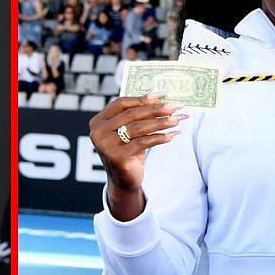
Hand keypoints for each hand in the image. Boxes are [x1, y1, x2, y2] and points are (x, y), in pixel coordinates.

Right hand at [88, 93, 186, 215]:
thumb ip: (137, 116)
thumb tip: (161, 98)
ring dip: (160, 123)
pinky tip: (171, 136)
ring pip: (138, 128)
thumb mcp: (129, 132)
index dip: (142, 98)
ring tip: (177, 120)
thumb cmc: (128, 151)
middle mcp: (98, 132)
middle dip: (156, 109)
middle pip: (131, 115)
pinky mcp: (117, 157)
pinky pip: (142, 143)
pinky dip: (159, 138)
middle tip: (175, 107)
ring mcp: (105, 145)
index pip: (121, 103)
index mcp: (98, 121)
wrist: (123, 180)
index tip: (162, 95)